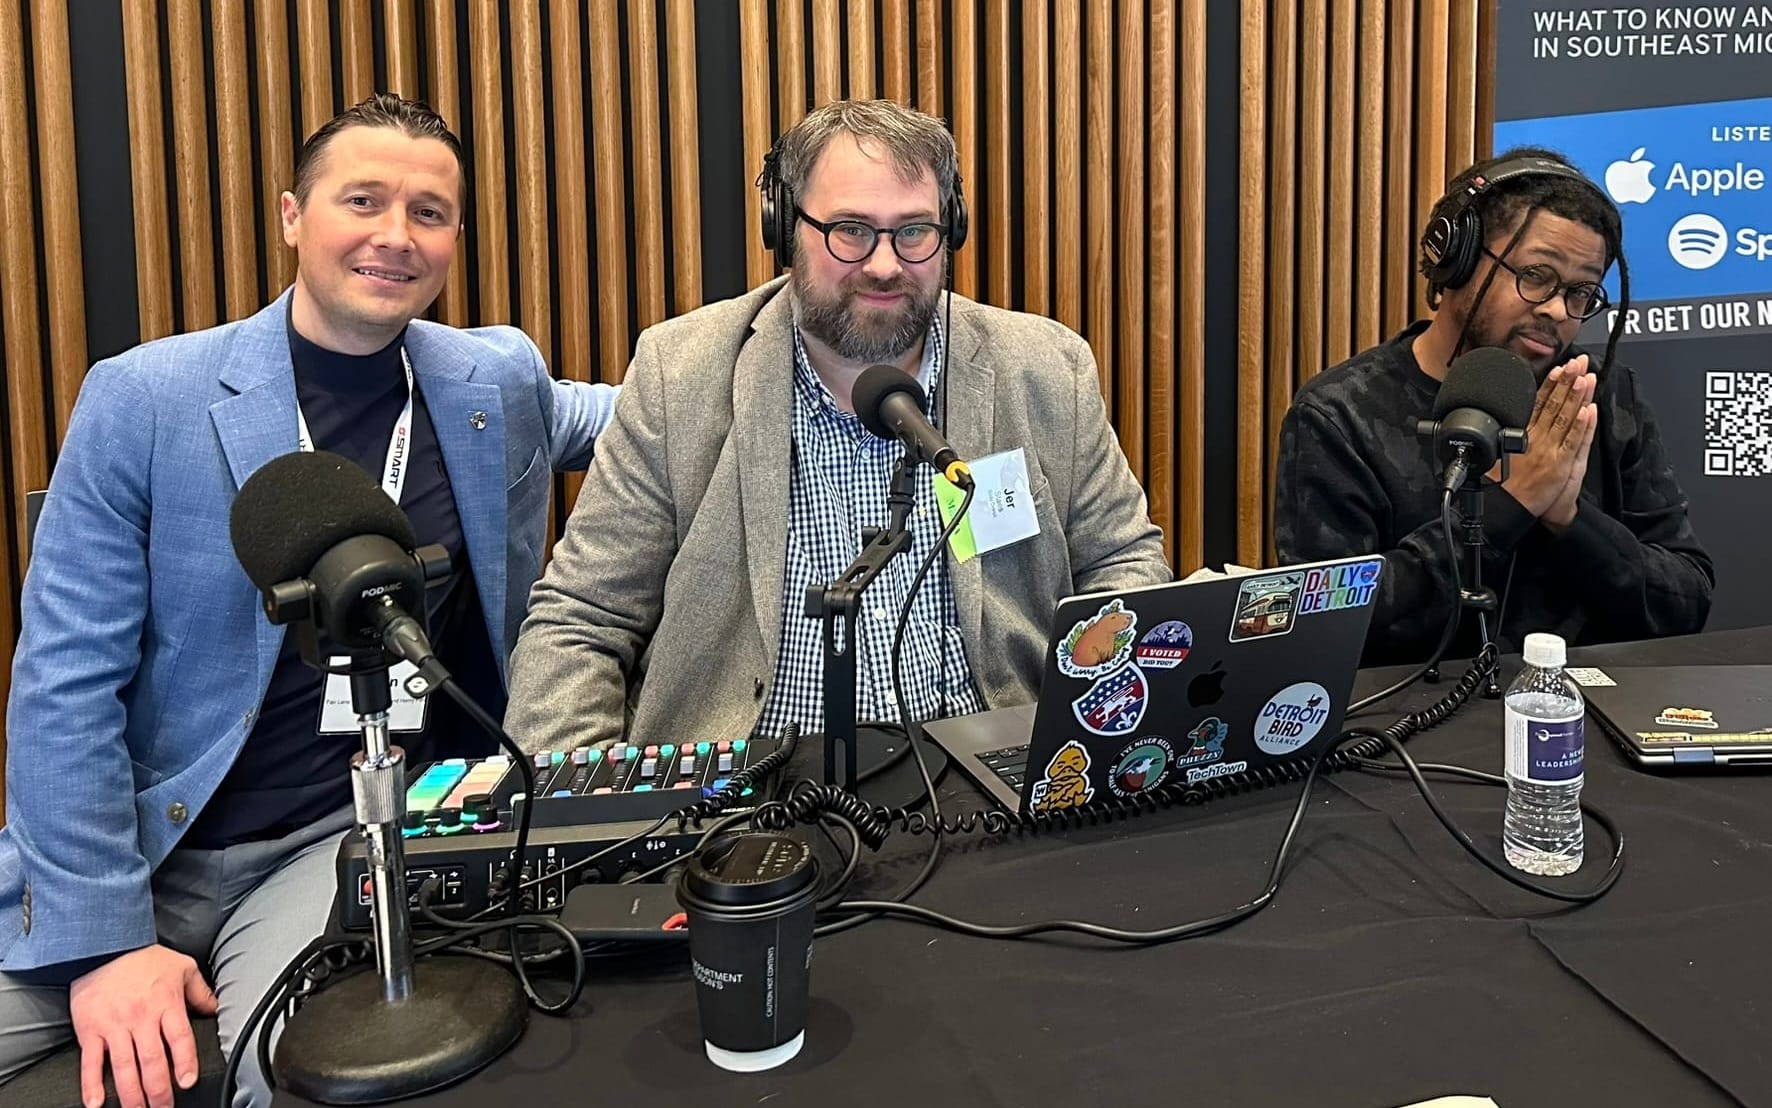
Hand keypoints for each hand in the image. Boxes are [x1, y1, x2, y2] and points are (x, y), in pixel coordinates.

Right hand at [69, 944, 217, 1107]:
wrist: (103, 946)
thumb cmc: (144, 958)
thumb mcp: (182, 968)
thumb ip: (200, 992)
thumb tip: (217, 1009)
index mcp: (165, 1003)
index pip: (178, 1038)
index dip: (184, 1062)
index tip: (186, 1082)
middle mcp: (140, 1017)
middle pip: (151, 1060)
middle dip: (158, 1090)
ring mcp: (113, 1026)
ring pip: (124, 1067)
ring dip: (131, 1094)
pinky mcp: (90, 1030)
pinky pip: (91, 1062)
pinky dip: (91, 1084)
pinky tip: (96, 1102)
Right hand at [1497, 354, 1594, 517]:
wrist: (1507, 510)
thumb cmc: (1502, 486)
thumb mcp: (1496, 455)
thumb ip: (1507, 435)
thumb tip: (1504, 418)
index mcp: (1522, 435)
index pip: (1538, 403)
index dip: (1550, 384)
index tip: (1559, 368)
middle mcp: (1537, 439)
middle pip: (1554, 405)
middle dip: (1567, 382)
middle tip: (1577, 363)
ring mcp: (1550, 451)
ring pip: (1565, 418)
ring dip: (1576, 397)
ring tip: (1585, 378)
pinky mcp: (1560, 465)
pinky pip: (1573, 441)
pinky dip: (1581, 426)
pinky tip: (1588, 410)